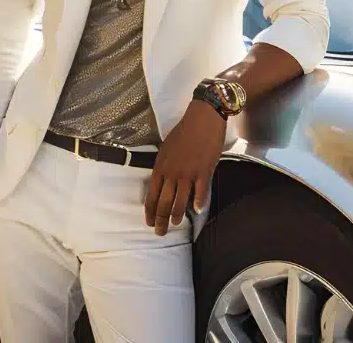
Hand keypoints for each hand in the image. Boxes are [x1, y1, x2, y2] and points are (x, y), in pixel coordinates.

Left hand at [145, 99, 226, 235]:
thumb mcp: (166, 149)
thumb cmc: (183, 132)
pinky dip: (198, 203)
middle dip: (160, 220)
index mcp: (160, 167)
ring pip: (180, 202)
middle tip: (160, 232)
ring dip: (177, 215)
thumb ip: (163, 168)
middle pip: (163, 202)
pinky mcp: (204, 171)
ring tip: (176, 224)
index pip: (151, 195)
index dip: (149, 211)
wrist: (202, 119)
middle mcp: (172, 173)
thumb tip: (162, 183)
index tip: (148, 222)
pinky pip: (200, 192)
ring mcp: (188, 173)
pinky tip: (197, 210)